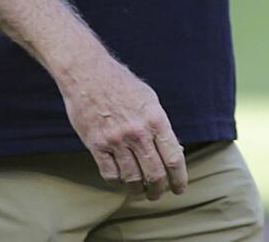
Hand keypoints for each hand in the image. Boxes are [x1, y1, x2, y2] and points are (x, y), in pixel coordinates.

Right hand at [61, 56, 187, 199]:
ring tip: (140, 190)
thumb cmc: (122, 85)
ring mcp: (116, 139)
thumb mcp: (149, 100)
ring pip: (132, 177)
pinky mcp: (96, 145)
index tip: (180, 189)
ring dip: (138, 189)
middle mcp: (138, 132)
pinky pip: (110, 174)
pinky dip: (117, 181)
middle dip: (159, 190)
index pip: (173, 157)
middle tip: (158, 194)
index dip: (179, 178)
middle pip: (155, 173)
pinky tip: (121, 179)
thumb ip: (161, 126)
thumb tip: (175, 151)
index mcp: (156, 119)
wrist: (88, 74)